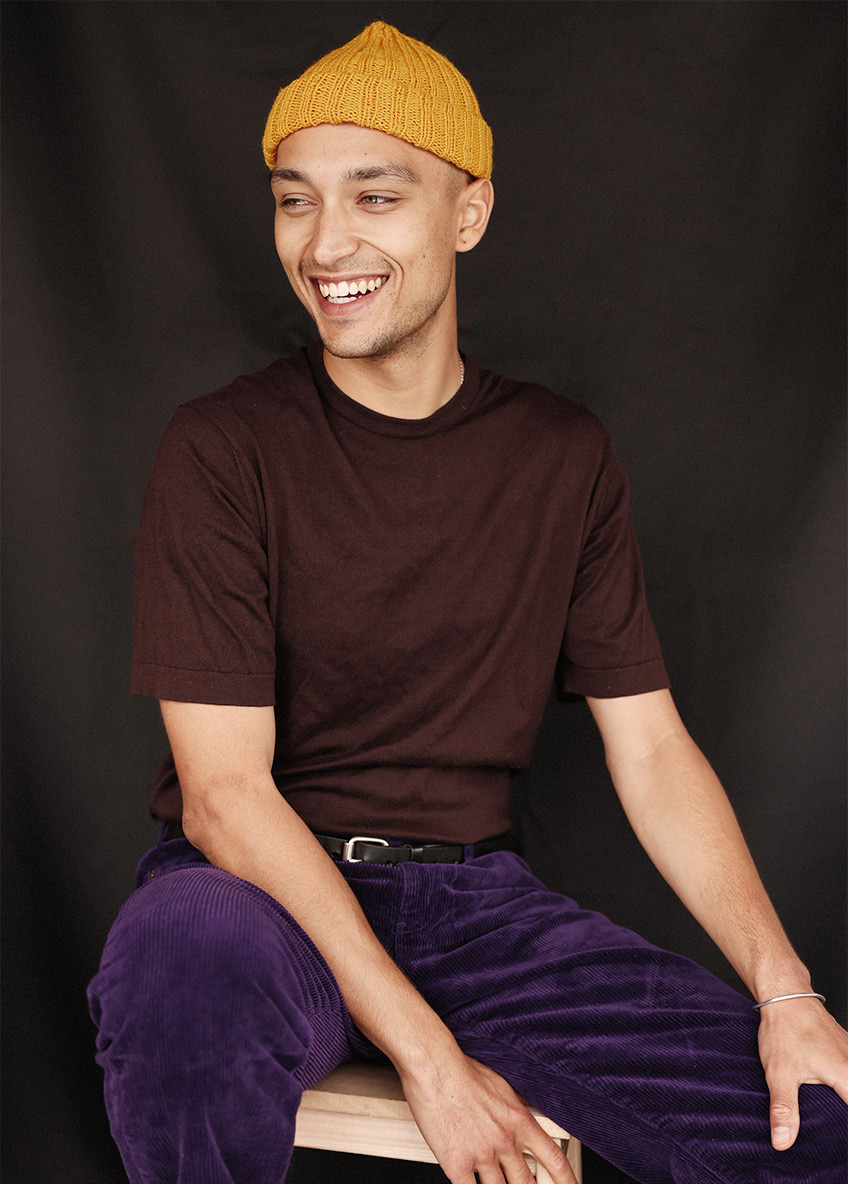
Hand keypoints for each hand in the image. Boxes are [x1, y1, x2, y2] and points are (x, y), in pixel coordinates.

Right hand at [398, 1052, 577, 1183]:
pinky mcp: (457, 1164)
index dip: (566, 1181)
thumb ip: (514, 1110)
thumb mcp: (501, 1087)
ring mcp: (482, 1154)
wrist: (436, 1069)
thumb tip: (522, 1118)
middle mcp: (505, 1141)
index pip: (554, 1159)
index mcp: (520, 1122)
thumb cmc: (463, 1071)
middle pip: (526, 1183)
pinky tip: (469, 1183)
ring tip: (492, 1182)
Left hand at [757, 997, 847, 1149]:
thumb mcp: (780, 1074)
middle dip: (845, 1114)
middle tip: (835, 1127)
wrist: (785, 993)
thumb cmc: (784, 1029)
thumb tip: (782, 1142)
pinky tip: (835, 1088)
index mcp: (846, 1075)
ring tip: (833, 1110)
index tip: (841, 1139)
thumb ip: (784, 1109)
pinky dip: (844, 1082)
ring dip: (844, 1094)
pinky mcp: (844, 1046)